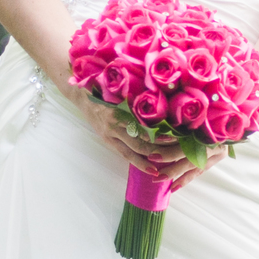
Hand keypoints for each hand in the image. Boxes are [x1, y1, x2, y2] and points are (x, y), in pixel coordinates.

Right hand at [72, 91, 224, 188]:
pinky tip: (150, 169)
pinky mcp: (107, 140)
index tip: (178, 136)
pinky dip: (138, 163)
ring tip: (167, 167)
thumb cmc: (105, 88)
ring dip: (151, 160)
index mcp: (122, 109)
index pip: (145, 126)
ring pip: (134, 151)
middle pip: (142, 141)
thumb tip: (164, 104)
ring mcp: (110, 134)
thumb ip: (139, 99)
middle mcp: (115, 124)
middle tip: (178, 154)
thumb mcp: (122, 90)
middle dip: (161, 149)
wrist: (81, 94)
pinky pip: (124, 155)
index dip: (161, 134)